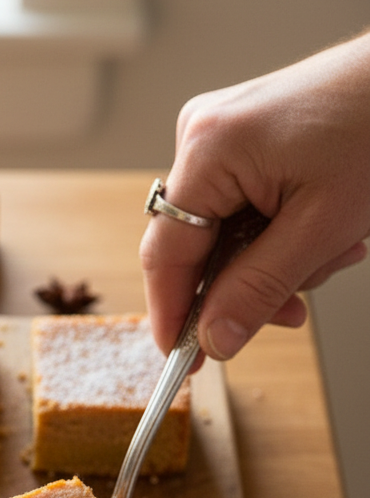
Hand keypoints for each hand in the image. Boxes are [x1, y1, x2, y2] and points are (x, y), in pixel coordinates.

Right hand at [141, 33, 369, 358]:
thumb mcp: (320, 229)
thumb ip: (257, 290)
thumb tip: (213, 339)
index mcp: (208, 150)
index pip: (166, 253)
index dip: (172, 314)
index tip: (182, 362)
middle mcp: (201, 136)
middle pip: (196, 246)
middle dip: (245, 286)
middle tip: (291, 314)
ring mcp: (220, 135)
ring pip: (224, 233)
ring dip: (273, 261)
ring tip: (331, 254)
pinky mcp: (242, 139)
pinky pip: (241, 208)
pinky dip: (278, 233)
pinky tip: (320, 234)